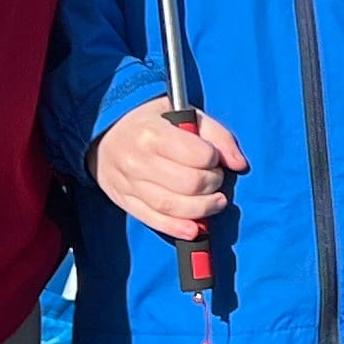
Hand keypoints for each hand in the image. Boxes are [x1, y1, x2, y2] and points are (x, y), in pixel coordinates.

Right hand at [96, 107, 244, 245]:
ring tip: (214, 202)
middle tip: (215, 179)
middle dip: (212, 184)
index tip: (214, 158)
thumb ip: (216, 134)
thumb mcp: (183, 114)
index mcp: (154, 132)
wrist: (105, 136)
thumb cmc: (151, 123)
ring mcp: (130, 183)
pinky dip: (176, 228)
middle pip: (189, 183)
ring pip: (172, 206)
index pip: (198, 155)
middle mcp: (138, 159)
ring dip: (202, 209)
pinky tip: (194, 229)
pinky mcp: (125, 201)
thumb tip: (239, 164)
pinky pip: (153, 220)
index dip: (214, 159)